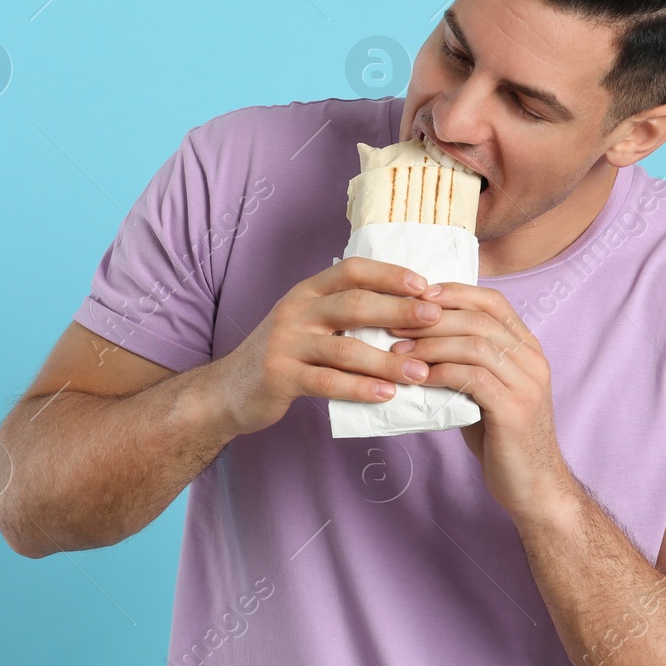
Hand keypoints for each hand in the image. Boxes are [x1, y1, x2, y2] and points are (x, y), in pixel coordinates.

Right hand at [209, 257, 446, 437]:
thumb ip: (344, 313)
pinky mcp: (280, 375)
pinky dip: (360, 388)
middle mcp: (295, 310)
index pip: (352, 270)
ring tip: (421, 372)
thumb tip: (408, 310)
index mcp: (307, 291)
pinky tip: (387, 395)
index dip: (390, 274)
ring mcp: (285, 343)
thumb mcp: (307, 322)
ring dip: (387, 360)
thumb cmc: (283, 355)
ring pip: (345, 348)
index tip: (426, 286)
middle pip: (354, 303)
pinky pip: (327, 382)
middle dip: (398, 310)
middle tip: (436, 319)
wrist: (229, 389)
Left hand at [389, 282, 576, 521]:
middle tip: (393, 324)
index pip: (492, 301)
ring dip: (430, 345)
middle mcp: (532, 360)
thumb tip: (415, 339)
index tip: (416, 297)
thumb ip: (465, 362)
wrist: (533, 485)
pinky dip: (440, 372)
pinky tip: (417, 378)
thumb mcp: (485, 390)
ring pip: (475, 345)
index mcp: (527, 349)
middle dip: (431, 318)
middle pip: (479, 319)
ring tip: (398, 352)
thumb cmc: (501, 437)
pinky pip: (472, 378)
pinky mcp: (515, 410)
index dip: (453, 293)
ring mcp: (527, 385)